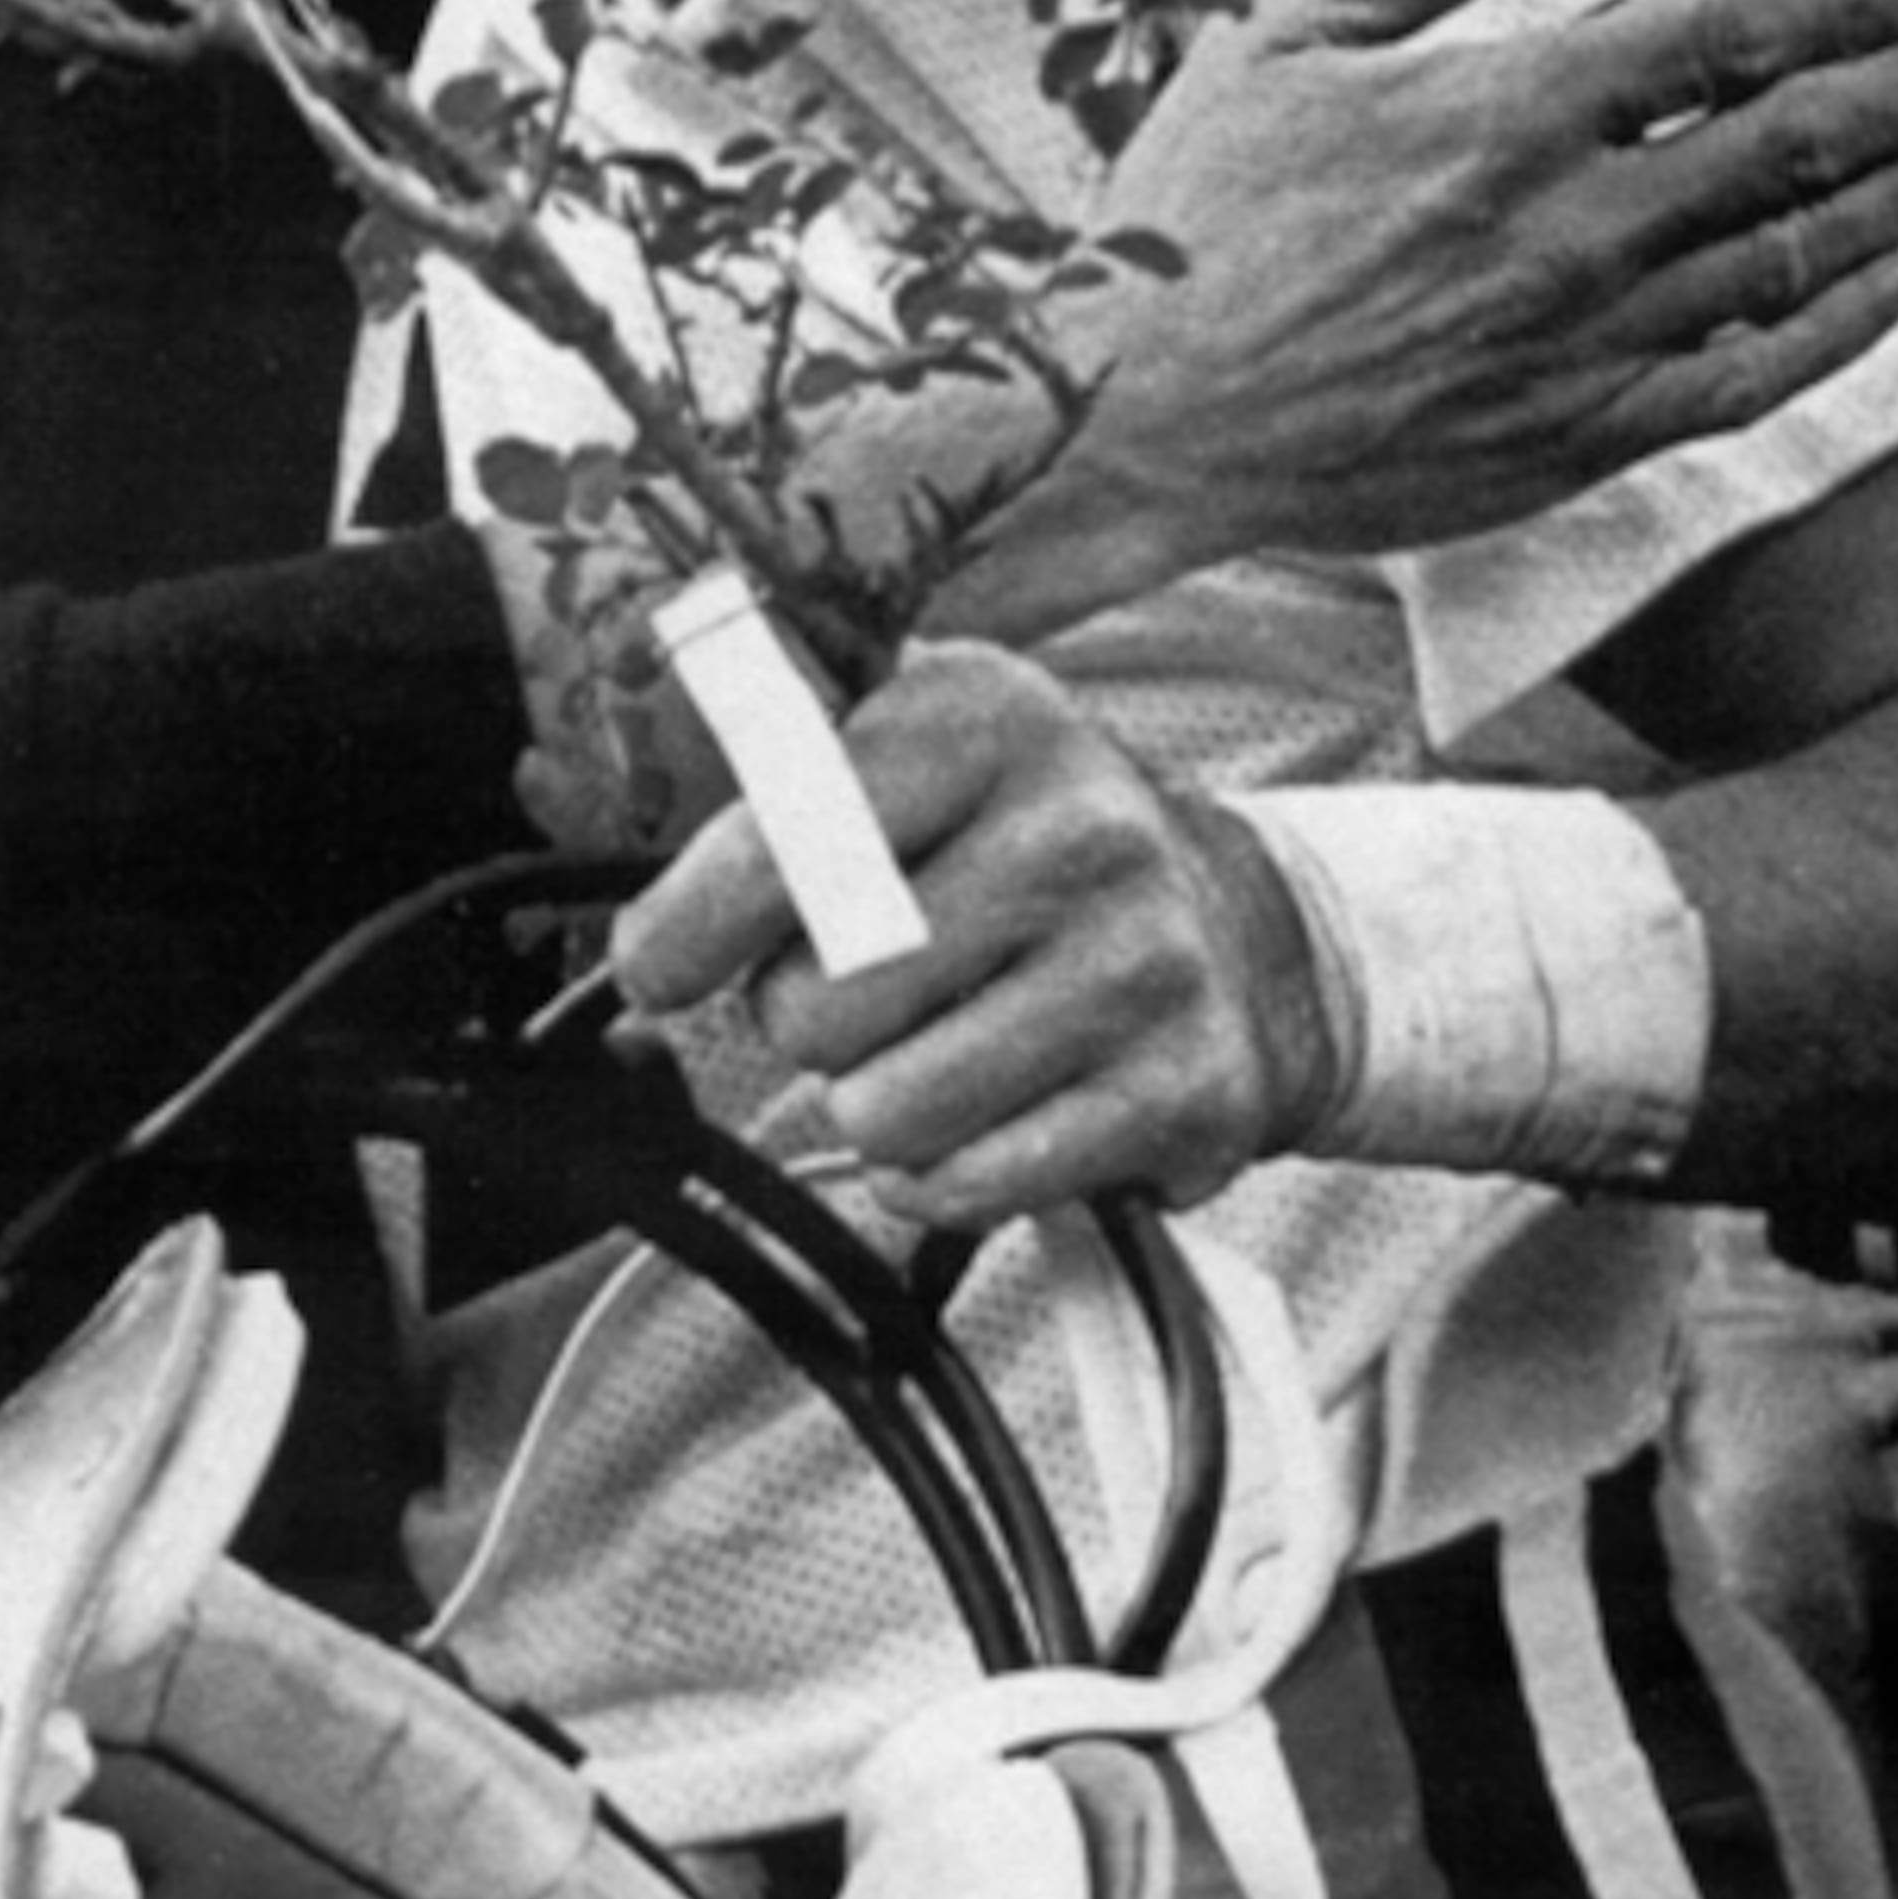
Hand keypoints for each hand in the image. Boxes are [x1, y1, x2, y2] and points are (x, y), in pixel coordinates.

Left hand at [611, 640, 1334, 1229]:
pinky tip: (987, 1113)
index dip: (687, 926)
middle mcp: (1078, 827)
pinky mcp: (1183, 1090)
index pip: (780, 840)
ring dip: (872, 1107)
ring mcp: (1142, 962)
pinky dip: (944, 1174)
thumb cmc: (1028, 850)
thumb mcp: (919, 760)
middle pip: (813, 1004)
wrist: (1251, 935)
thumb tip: (646, 938)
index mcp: (986, 715)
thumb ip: (779, 804)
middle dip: (802, 1021)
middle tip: (864, 994)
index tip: (656, 963)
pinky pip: (968, 1183)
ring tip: (932, 1050)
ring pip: (880, 1113)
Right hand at [951, 0, 1897, 618]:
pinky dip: (1835, 330)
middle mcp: (1570, 225)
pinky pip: (1746, 381)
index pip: (1728, 35)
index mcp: (1506, 110)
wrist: (1130, 419)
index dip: (1843, 7)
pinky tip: (1895, 289)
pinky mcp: (1573, 440)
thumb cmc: (1189, 228)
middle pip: (1798, 143)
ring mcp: (1583, 341)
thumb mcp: (1280, 46)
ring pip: (1795, 259)